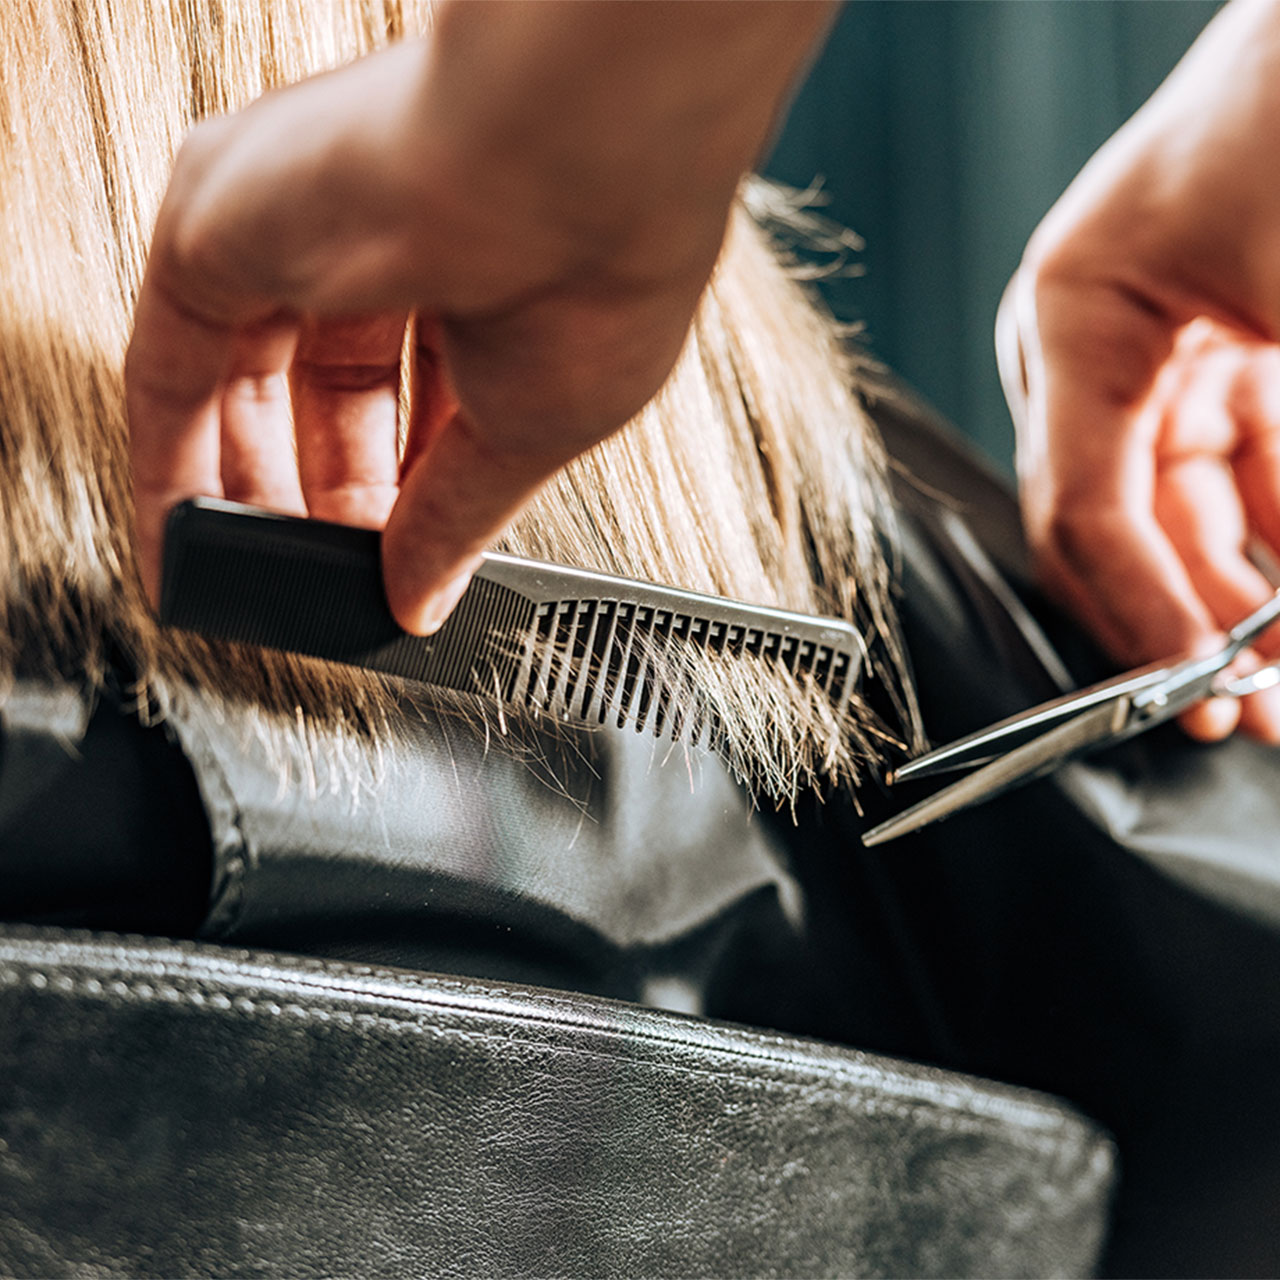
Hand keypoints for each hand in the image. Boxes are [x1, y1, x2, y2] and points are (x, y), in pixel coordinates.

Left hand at [127, 1, 834, 632]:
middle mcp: (378, 241)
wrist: (569, 158)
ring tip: (264, 584)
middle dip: (325, 502)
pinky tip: (184, 545)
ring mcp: (291, 226)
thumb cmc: (596, 267)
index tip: (395, 571)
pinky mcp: (213, 228)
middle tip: (330, 584)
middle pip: (322, 398)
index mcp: (473, 278)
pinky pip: (167, 370)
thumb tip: (422, 594)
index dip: (400, 498)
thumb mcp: (532, 435)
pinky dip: (167, 466)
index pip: (414, 405)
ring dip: (244, 493)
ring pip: (237, 382)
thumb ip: (456, 518)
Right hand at [1000, 0, 1279, 740]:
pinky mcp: (1214, 352)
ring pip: (1173, 514)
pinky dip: (1267, 535)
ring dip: (1232, 595)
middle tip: (1250, 709)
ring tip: (1278, 676)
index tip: (1199, 692)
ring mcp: (1149, 349)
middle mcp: (1088, 346)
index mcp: (1069, 319)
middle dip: (1188, 623)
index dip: (1139, 616)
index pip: (1078, 509)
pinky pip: (1230, 472)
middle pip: (1116, 526)